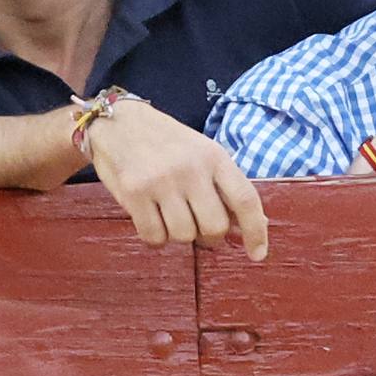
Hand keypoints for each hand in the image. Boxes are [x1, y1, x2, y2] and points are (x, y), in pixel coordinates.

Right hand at [86, 101, 269, 261]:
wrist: (117, 121)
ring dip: (178, 234)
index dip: (256, 232)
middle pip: (215, 227)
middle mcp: (190, 168)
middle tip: (198, 228)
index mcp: (214, 156)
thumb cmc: (165, 142)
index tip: (257, 254)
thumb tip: (244, 230)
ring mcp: (161, 180)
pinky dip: (155, 236)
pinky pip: (154, 236)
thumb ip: (223, 188)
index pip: (245, 200)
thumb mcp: (201, 153)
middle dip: (209, 237)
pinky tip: (150, 219)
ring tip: (168, 215)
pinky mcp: (133, 192)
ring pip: (184, 235)